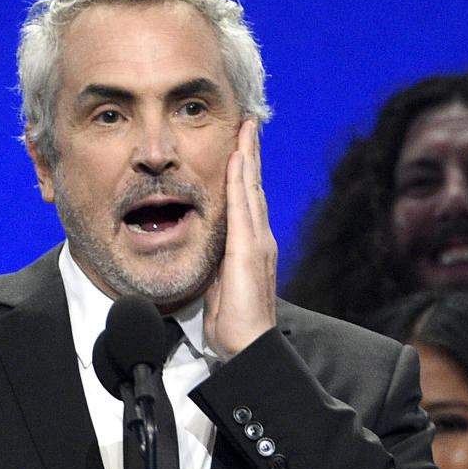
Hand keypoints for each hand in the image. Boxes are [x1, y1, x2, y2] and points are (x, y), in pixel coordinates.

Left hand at [204, 118, 277, 360]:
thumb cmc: (233, 323)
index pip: (247, 201)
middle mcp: (259, 239)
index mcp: (250, 247)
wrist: (247, 346)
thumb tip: (208, 256)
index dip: (244, 172)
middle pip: (253, 187)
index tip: (239, 144)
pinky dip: (241, 179)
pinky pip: (243, 206)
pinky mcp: (249, 249)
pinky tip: (237, 158)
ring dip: (248, 156)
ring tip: (246, 128)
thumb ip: (217, 266)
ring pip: (251, 189)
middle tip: (248, 122)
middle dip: (250, 154)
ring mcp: (257, 242)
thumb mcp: (220, 287)